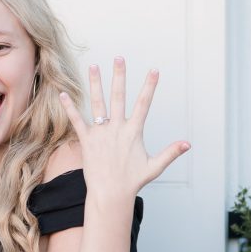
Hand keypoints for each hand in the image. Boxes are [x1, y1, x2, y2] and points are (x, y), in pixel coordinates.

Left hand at [59, 58, 189, 201]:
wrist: (111, 194)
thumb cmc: (132, 181)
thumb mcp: (155, 166)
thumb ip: (170, 152)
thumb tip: (188, 144)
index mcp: (133, 132)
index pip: (144, 104)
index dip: (149, 86)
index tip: (154, 70)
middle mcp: (117, 128)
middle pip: (119, 97)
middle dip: (119, 76)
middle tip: (119, 58)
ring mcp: (101, 133)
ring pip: (98, 103)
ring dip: (95, 84)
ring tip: (93, 66)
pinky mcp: (87, 141)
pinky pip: (77, 120)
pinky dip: (69, 107)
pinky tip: (62, 94)